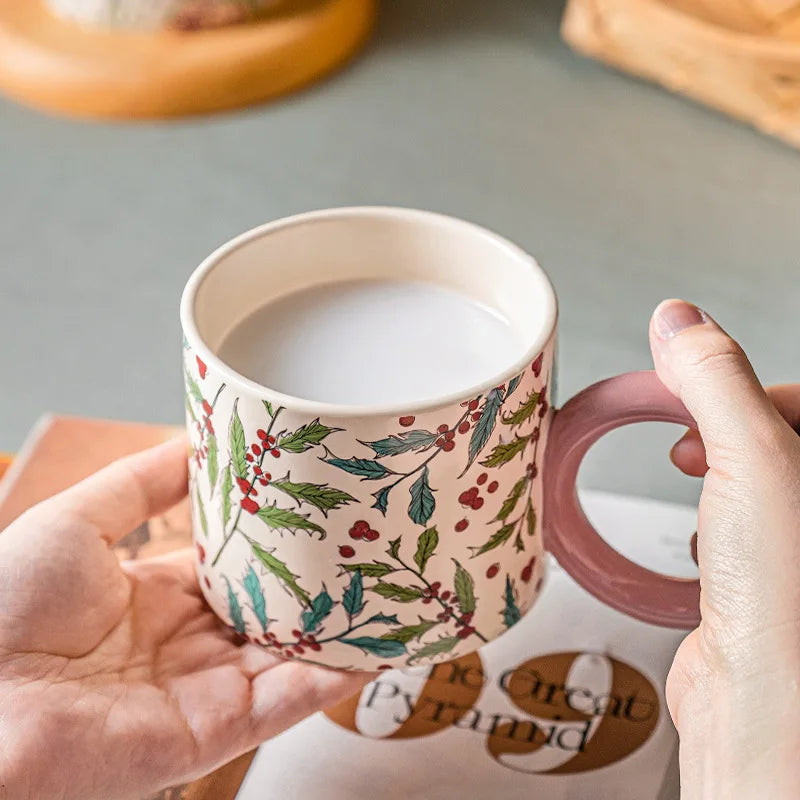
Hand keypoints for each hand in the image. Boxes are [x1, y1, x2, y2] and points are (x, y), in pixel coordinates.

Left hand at [0, 438, 370, 799]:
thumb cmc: (6, 604)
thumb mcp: (79, 519)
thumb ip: (143, 482)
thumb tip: (195, 438)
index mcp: (156, 599)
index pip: (235, 569)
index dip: (276, 543)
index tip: (318, 510)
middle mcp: (186, 646)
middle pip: (271, 613)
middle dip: (319, 585)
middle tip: (372, 546)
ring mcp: (204, 690)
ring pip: (292, 658)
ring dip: (341, 630)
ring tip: (394, 593)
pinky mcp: (214, 732)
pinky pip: (288, 703)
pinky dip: (336, 676)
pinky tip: (380, 644)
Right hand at [650, 300, 799, 798]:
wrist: (760, 708)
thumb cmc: (783, 603)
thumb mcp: (752, 458)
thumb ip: (716, 381)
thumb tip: (679, 320)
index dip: (760, 393)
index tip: (712, 405)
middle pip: (781, 437)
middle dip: (730, 435)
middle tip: (698, 450)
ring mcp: (797, 547)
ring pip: (758, 481)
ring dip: (721, 482)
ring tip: (704, 500)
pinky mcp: (768, 580)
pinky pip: (740, 527)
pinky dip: (714, 529)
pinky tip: (707, 551)